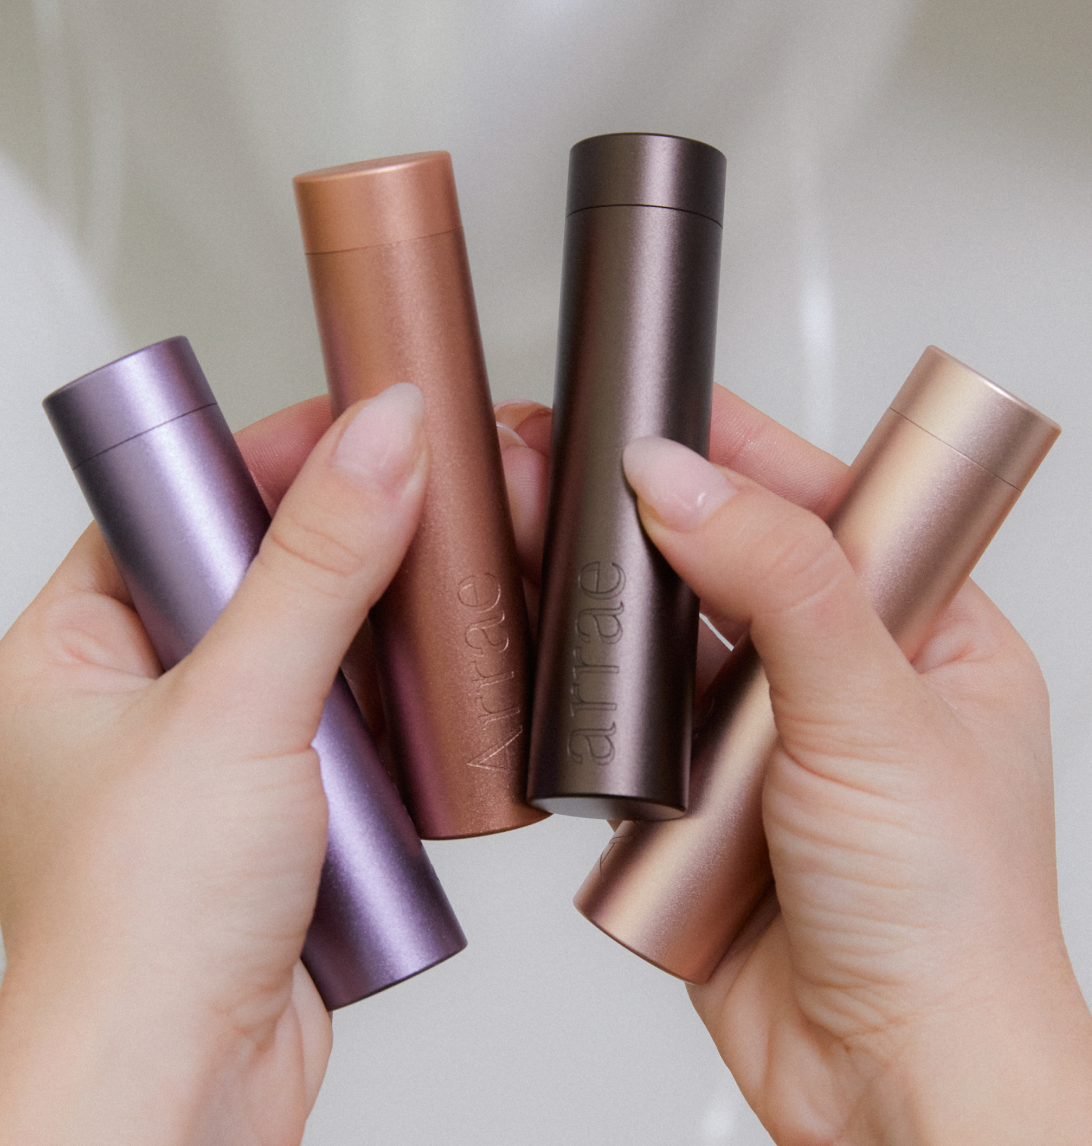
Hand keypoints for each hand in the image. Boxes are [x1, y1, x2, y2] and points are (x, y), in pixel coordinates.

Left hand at [0, 384, 427, 1145]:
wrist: (180, 1098)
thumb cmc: (134, 932)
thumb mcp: (234, 708)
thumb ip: (317, 565)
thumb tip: (380, 444)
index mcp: (74, 649)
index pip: (179, 503)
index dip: (269, 455)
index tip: (360, 420)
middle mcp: (141, 695)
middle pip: (261, 568)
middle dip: (348, 538)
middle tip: (425, 495)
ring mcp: (217, 753)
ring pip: (318, 649)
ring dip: (379, 631)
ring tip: (442, 588)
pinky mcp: (284, 809)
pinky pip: (349, 724)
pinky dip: (394, 708)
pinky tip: (434, 691)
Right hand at [497, 390, 1091, 1144]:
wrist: (890, 1083)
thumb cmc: (951, 923)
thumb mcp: (877, 716)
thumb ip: (781, 583)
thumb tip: (678, 483)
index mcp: (922, 625)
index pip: (820, 495)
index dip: (733, 445)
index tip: (646, 406)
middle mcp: (835, 673)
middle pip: (723, 556)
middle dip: (637, 513)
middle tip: (555, 466)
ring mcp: (759, 735)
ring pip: (663, 636)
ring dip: (602, 599)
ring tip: (531, 537)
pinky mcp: (693, 797)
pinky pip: (625, 721)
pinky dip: (583, 694)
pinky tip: (543, 652)